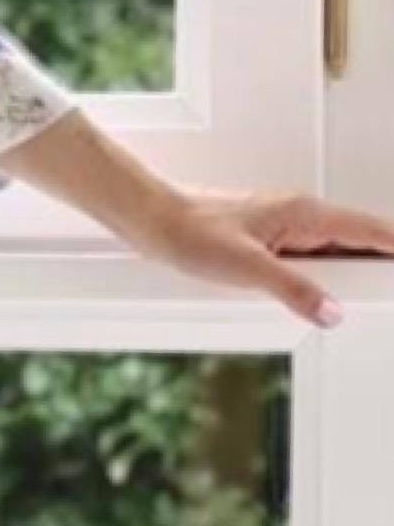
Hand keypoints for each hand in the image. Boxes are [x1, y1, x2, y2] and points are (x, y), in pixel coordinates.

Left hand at [138, 185, 393, 327]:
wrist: (155, 223)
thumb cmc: (192, 233)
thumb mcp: (248, 268)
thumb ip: (294, 290)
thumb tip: (332, 311)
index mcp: (306, 213)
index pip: (372, 230)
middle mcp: (303, 217)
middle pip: (360, 243)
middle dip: (381, 266)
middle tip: (386, 295)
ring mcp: (288, 229)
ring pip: (336, 253)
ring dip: (351, 275)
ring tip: (367, 299)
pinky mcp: (273, 243)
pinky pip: (313, 261)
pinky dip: (325, 278)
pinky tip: (319, 297)